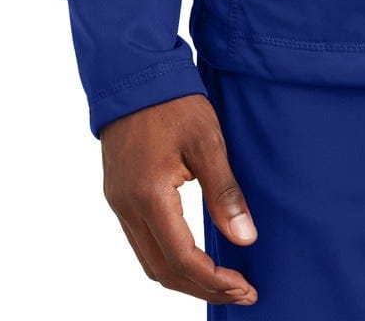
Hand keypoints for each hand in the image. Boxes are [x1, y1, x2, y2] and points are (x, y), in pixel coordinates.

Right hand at [101, 93, 259, 304]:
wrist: (132, 73)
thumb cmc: (173, 102)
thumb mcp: (207, 141)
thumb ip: (224, 193)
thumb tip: (246, 239)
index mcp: (149, 196)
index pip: (182, 259)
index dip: (214, 281)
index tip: (245, 287)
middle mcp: (127, 207)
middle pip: (162, 271)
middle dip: (202, 288)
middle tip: (240, 291)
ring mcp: (118, 202)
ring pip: (149, 261)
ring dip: (184, 278)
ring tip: (222, 281)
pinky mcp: (118, 194)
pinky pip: (142, 241)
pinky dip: (169, 258)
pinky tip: (193, 255)